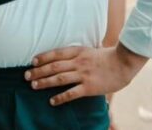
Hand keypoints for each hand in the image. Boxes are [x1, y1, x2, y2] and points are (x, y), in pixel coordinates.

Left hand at [26, 43, 146, 106]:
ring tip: (34, 86)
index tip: (32, 61)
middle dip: (38, 71)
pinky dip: (60, 97)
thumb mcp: (91, 50)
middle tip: (26, 76)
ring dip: (44, 82)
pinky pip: (72, 93)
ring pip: (59, 78)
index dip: (43, 57)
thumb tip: (68, 58)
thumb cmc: (109, 57)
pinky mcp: (89, 87)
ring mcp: (83, 74)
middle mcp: (78, 62)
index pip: (56, 53)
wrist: (124, 63)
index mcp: (78, 51)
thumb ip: (79, 54)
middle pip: (54, 66)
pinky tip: (52, 101)